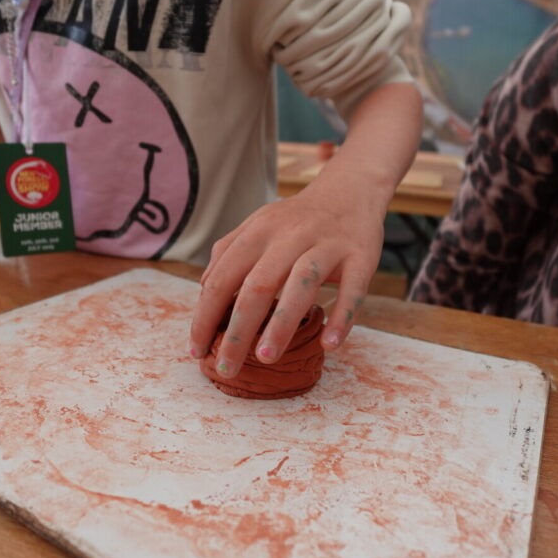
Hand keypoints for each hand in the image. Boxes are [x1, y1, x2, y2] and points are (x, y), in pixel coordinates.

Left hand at [189, 178, 385, 378]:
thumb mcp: (259, 224)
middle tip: (227, 368)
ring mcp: (327, 245)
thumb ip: (229, 251)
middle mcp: (290, 236)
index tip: (196, 349)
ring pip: (301, 285)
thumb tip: (204, 291)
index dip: (205, 316)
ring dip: (281, 324)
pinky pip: (353, 290)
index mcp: (259, 232)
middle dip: (237, 331)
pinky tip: (329, 345)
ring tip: (265, 358)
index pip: (223, 278)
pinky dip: (341, 318)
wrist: (351, 189)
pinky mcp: (361, 256)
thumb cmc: (298, 218)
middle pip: (258, 286)